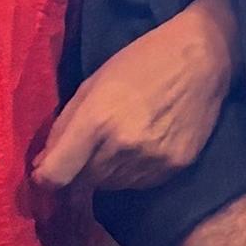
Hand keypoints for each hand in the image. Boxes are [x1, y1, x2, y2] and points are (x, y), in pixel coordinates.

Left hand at [34, 0, 239, 195]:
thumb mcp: (92, 84)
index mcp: (96, 118)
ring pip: (112, 186)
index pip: (58, 173)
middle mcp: (122, 145)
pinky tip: (142, 146)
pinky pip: (139, 184)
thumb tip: (42, 166)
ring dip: (106, 172)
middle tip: (90, 147)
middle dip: (79, 171)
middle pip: (84, 182)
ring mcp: (151, 160)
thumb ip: (64, 126)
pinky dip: (133, 173)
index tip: (46, 173)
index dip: (47, 178)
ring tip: (120, 141)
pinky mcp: (174, 167)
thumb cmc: (141, 62)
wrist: (202, 60)